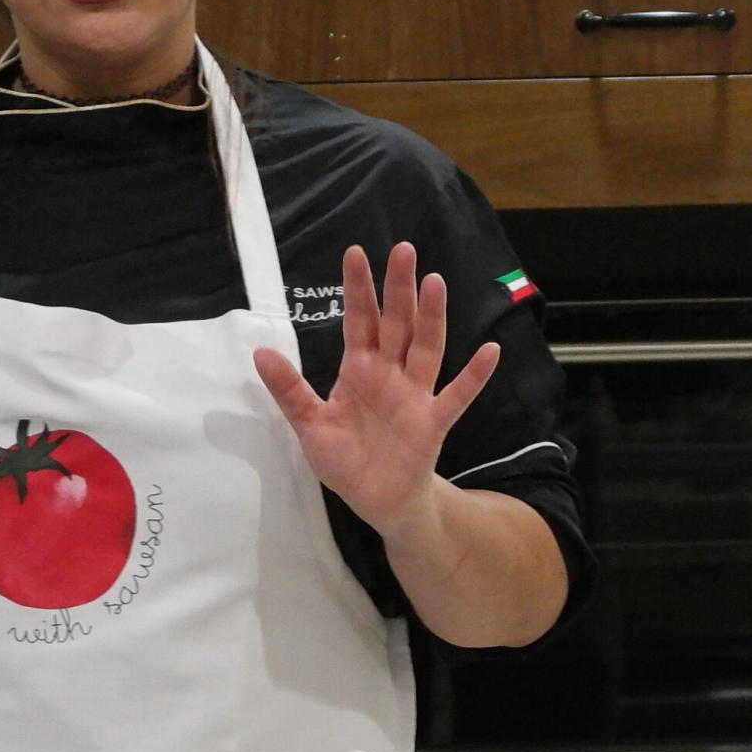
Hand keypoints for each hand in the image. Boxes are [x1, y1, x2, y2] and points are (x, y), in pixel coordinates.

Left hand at [256, 244, 501, 530]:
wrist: (377, 502)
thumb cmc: (346, 460)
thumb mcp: (309, 425)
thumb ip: (289, 389)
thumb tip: (260, 351)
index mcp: (359, 369)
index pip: (359, 321)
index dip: (358, 289)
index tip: (356, 252)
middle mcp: (390, 373)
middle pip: (396, 323)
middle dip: (398, 288)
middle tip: (403, 249)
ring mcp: (415, 395)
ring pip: (425, 348)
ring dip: (431, 317)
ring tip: (434, 282)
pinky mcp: (433, 422)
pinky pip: (456, 396)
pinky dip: (474, 376)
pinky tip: (490, 351)